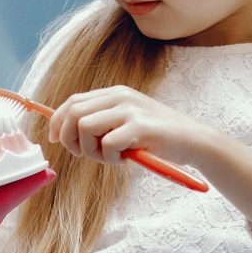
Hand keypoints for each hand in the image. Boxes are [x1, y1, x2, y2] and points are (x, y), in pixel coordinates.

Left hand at [47, 85, 216, 168]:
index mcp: (116, 94)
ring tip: (112, 157)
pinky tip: (126, 159)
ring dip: (91, 150)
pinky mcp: (140, 127)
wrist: (195, 141)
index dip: (58, 122)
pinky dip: (110, 158)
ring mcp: (130, 110)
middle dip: (71, 139)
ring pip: (85, 127)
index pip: (73, 102)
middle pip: (74, 113)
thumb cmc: (159, 138)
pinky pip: (107, 144)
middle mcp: (120, 97)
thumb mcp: (128, 123)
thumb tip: (67, 133)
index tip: (56, 140)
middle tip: (86, 155)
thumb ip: (103, 123)